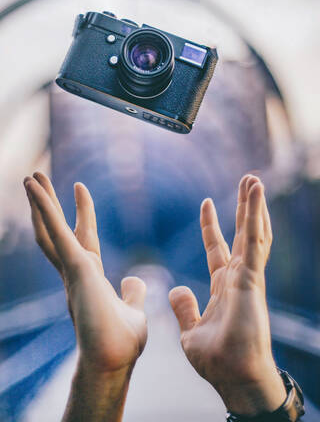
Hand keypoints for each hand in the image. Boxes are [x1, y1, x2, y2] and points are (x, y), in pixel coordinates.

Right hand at [24, 172, 146, 420]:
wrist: (114, 361)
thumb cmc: (122, 342)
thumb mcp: (133, 308)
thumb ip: (132, 292)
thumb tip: (134, 278)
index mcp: (89, 276)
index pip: (82, 237)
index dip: (81, 212)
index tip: (81, 188)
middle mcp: (75, 270)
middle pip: (57, 230)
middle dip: (50, 204)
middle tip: (40, 178)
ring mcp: (71, 269)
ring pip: (49, 228)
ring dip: (40, 201)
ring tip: (31, 176)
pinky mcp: (74, 267)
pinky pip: (55, 231)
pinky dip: (43, 208)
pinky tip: (34, 187)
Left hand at [169, 175, 285, 415]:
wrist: (232, 377)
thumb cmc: (216, 360)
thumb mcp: (190, 330)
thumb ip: (184, 307)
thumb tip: (175, 288)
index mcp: (223, 285)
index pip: (217, 246)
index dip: (212, 224)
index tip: (207, 202)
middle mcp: (238, 276)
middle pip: (241, 232)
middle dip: (243, 206)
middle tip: (246, 180)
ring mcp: (248, 275)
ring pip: (252, 231)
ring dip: (253, 204)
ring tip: (253, 179)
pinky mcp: (252, 276)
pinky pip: (254, 239)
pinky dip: (255, 214)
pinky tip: (256, 192)